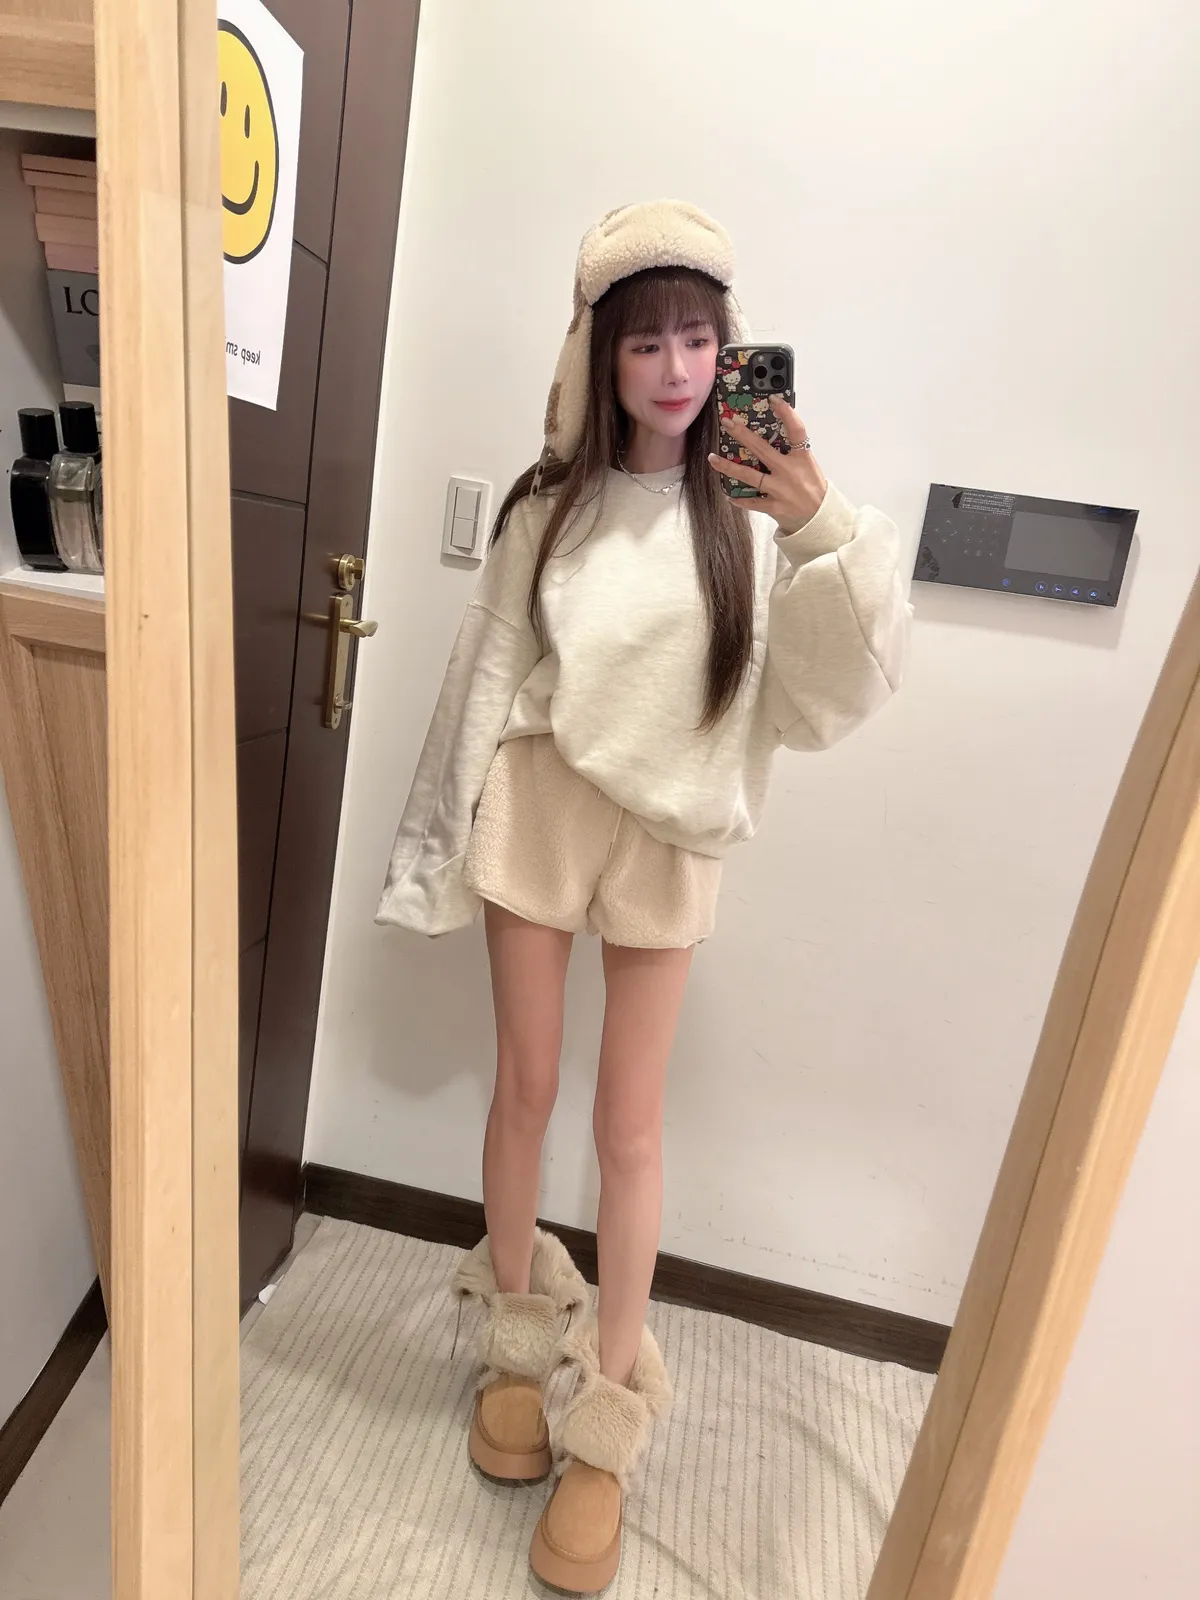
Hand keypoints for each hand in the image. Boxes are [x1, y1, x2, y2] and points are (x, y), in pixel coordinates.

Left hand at [708, 396, 828, 533]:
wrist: (820, 518)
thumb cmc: (813, 488)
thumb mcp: (808, 465)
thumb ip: (792, 451)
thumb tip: (773, 433)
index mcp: (802, 458)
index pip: (796, 430)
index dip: (786, 413)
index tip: (772, 399)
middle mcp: (790, 472)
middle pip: (763, 450)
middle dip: (743, 434)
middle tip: (728, 423)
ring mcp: (781, 490)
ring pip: (750, 476)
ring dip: (729, 467)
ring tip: (713, 458)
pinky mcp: (774, 507)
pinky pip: (752, 502)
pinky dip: (739, 499)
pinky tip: (728, 494)